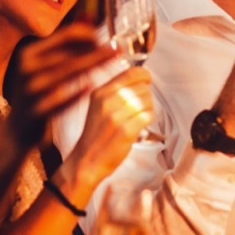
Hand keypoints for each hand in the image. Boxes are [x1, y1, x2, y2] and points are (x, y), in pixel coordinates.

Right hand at [8, 24, 118, 145]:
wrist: (18, 131)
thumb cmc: (38, 94)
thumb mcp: (44, 66)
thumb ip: (65, 44)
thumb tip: (89, 16)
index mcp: (30, 54)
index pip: (65, 35)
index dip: (89, 35)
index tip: (108, 39)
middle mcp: (27, 69)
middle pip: (69, 53)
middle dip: (97, 50)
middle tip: (119, 48)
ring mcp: (30, 90)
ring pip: (66, 73)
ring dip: (92, 65)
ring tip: (112, 61)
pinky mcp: (35, 111)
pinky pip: (60, 99)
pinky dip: (76, 92)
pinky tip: (93, 87)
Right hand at [63, 66, 153, 189]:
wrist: (86, 161)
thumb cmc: (96, 135)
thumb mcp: (98, 107)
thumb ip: (115, 92)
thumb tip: (140, 78)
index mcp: (100, 93)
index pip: (131, 73)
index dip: (144, 75)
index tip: (147, 81)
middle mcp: (107, 101)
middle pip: (142, 87)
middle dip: (146, 97)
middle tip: (138, 109)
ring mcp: (116, 116)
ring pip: (147, 101)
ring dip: (147, 109)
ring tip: (137, 118)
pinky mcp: (126, 130)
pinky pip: (148, 116)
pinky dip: (148, 120)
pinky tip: (139, 126)